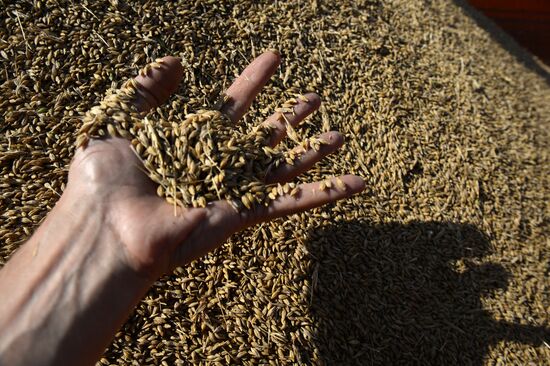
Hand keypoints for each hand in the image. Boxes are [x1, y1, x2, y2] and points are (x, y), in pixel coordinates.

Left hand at [68, 51, 364, 278]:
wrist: (106, 228)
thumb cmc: (104, 178)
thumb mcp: (119, 120)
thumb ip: (147, 89)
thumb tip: (175, 60)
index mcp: (189, 140)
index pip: (231, 104)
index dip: (253, 80)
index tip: (274, 57)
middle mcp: (215, 165)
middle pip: (263, 136)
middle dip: (289, 117)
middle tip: (314, 97)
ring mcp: (231, 190)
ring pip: (282, 167)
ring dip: (312, 152)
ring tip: (340, 134)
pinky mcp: (244, 214)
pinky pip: (290, 202)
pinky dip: (325, 194)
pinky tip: (357, 183)